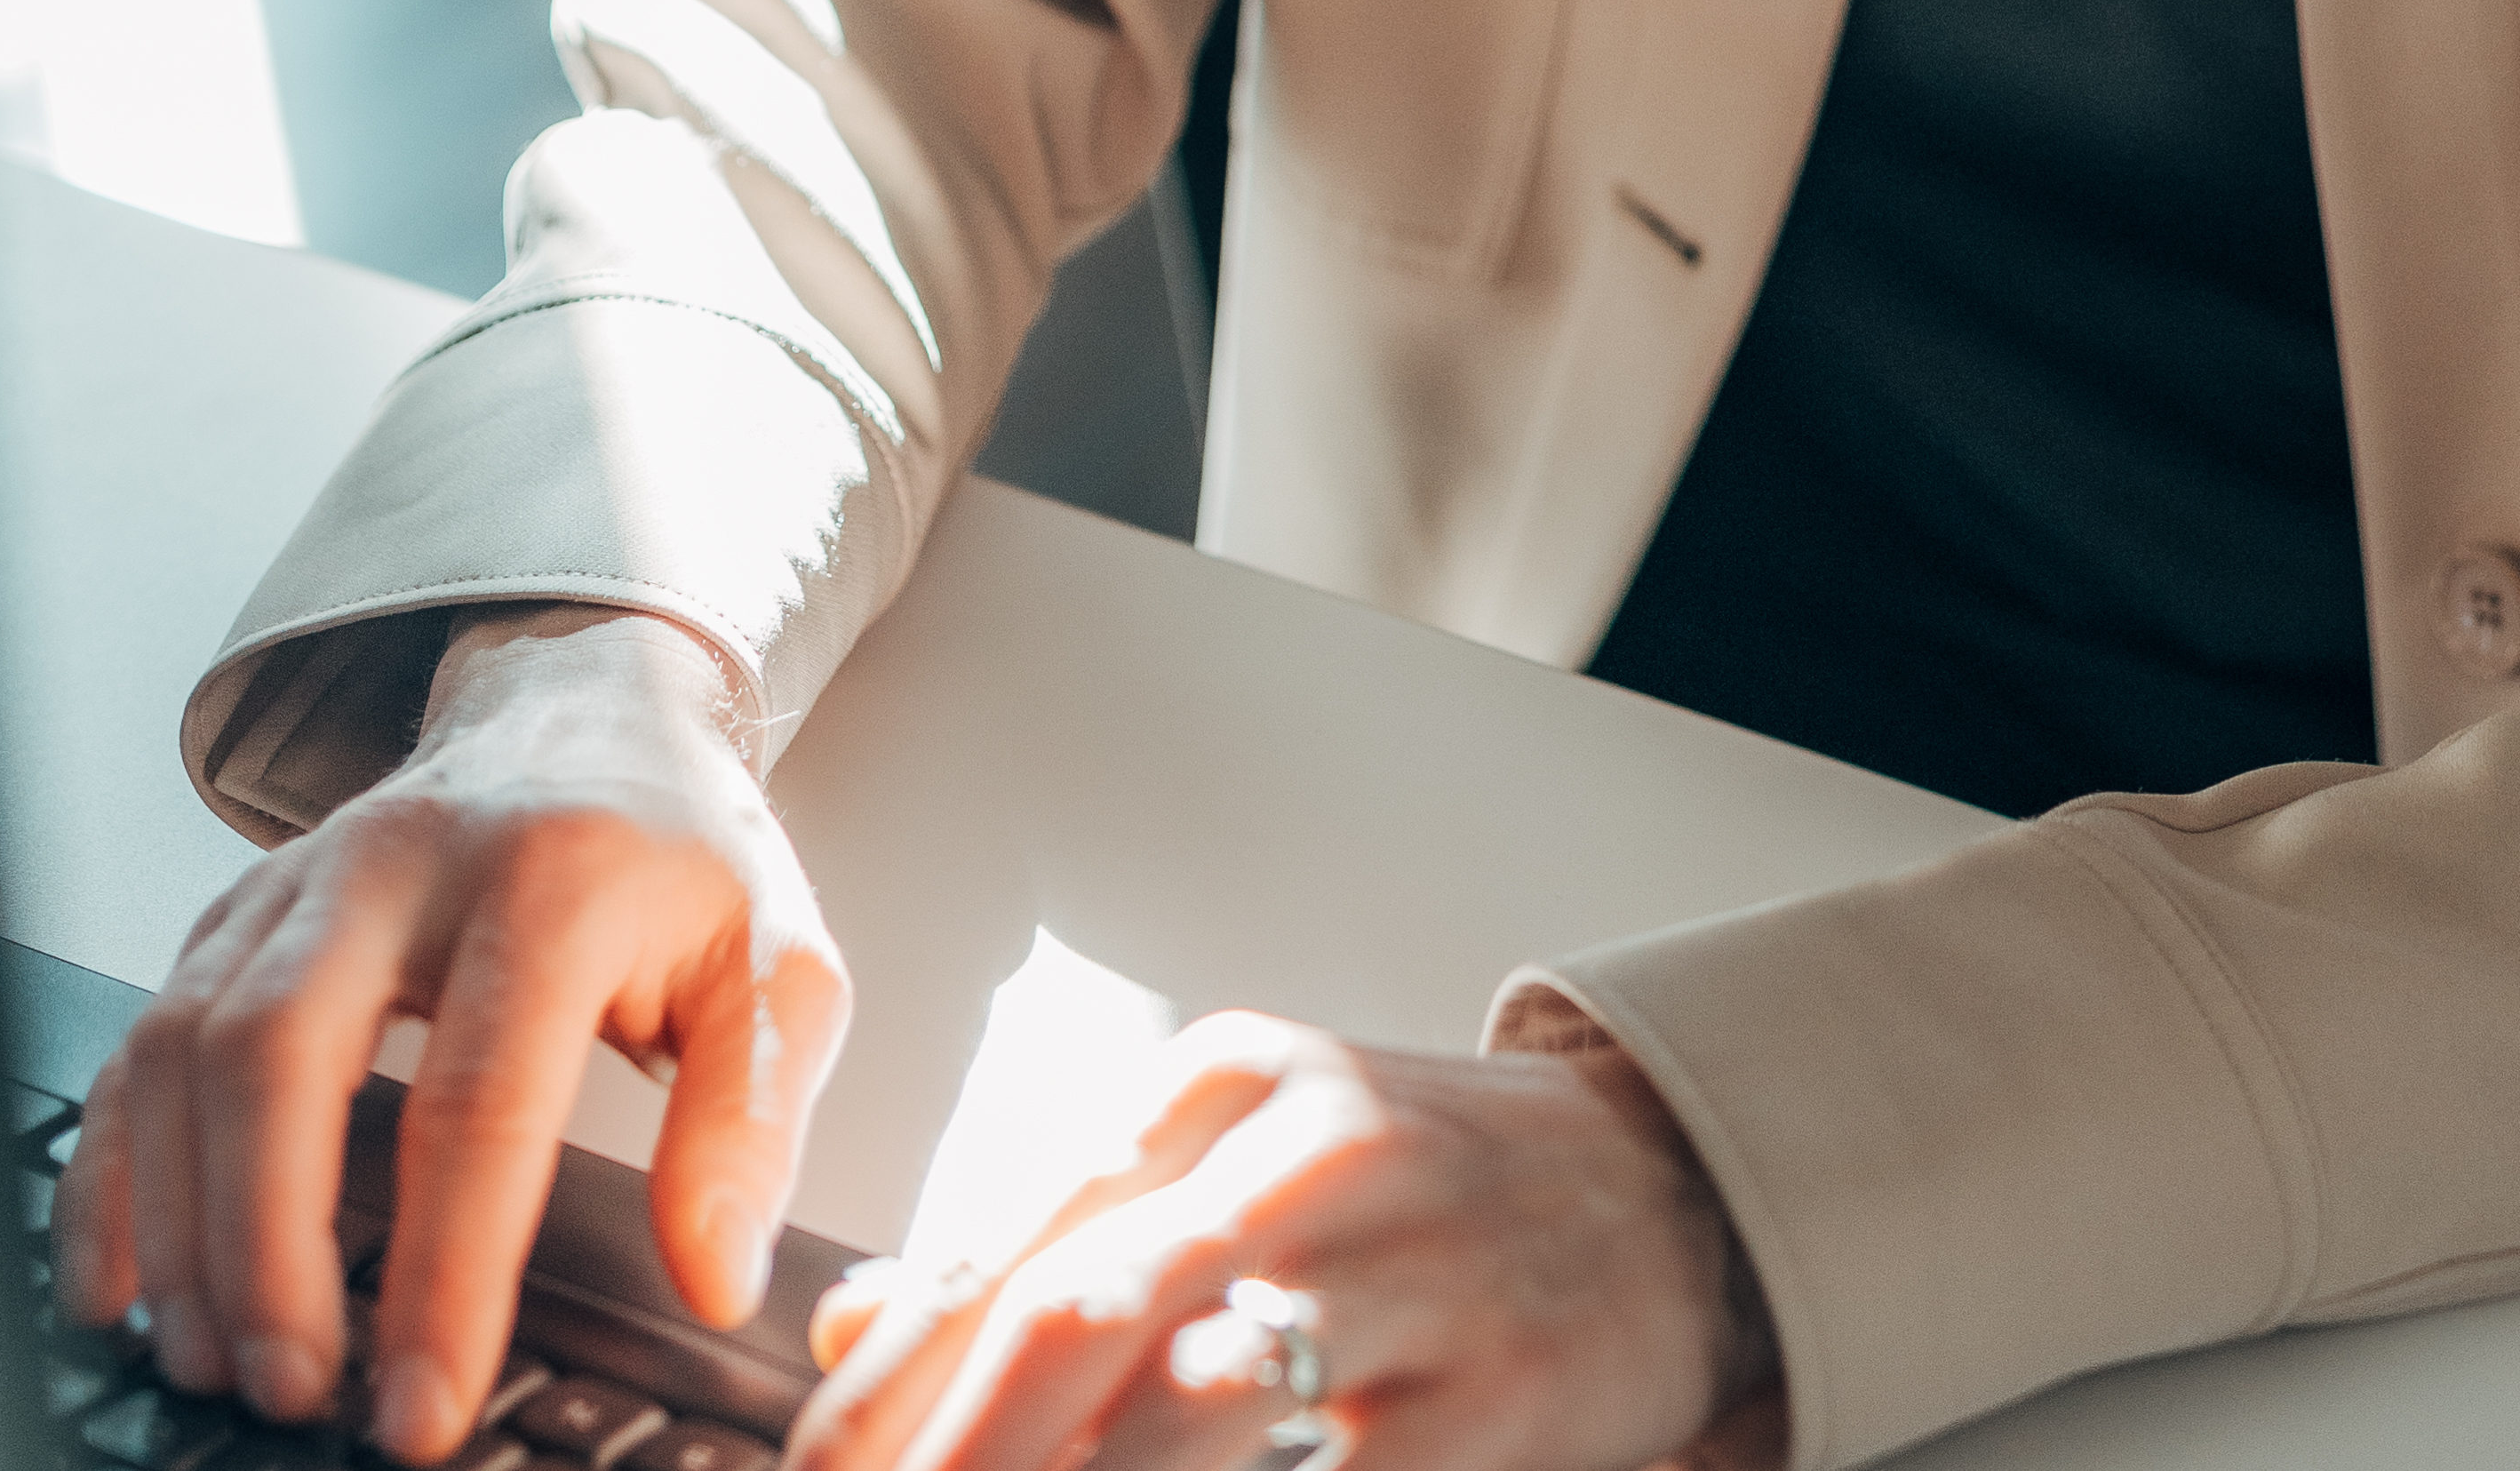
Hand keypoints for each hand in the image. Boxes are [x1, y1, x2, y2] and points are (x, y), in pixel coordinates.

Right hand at [53, 604, 849, 1464]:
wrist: (593, 705)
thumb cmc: (679, 854)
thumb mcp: (775, 963)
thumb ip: (751, 1124)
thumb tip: (715, 1277)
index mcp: (553, 877)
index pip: (479, 1099)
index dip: (443, 1273)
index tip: (423, 1407)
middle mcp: (405, 861)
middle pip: (282, 1053)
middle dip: (267, 1247)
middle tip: (294, 1393)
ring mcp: (304, 879)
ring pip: (189, 1046)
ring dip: (183, 1224)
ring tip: (217, 1360)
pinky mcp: (238, 909)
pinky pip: (140, 1038)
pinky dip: (112, 1168)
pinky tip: (120, 1282)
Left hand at [786, 1007, 1782, 1470]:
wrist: (1662, 1197)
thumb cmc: (1420, 1188)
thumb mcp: (1241, 1157)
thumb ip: (1061, 1233)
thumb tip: (857, 1331)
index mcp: (1228, 1086)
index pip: (1013, 1240)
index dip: (890, 1385)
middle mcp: (1310, 1159)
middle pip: (1074, 1320)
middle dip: (948, 1454)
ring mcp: (1404, 1284)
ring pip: (1178, 1424)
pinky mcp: (1477, 1410)